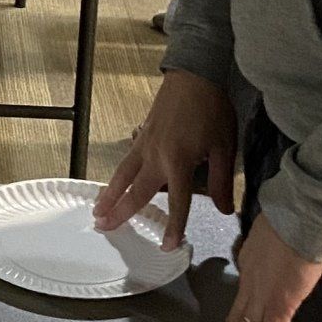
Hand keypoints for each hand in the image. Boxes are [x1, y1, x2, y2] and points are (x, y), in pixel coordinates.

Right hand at [95, 70, 237, 245]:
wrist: (194, 76)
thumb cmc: (212, 109)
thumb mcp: (224, 146)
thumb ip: (221, 180)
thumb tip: (224, 209)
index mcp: (180, 162)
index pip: (176, 202)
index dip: (173, 226)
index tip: (166, 246)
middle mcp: (157, 156)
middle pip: (137, 191)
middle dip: (121, 212)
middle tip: (105, 229)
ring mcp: (145, 145)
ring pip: (123, 176)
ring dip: (110, 195)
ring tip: (97, 212)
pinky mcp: (142, 135)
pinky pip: (126, 161)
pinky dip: (116, 176)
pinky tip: (112, 184)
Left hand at [195, 215, 321, 321]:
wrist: (300, 214)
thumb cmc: (291, 217)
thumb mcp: (269, 233)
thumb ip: (268, 248)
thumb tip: (274, 252)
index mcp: (249, 266)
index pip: (240, 302)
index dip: (233, 321)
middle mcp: (250, 284)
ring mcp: (263, 295)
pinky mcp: (281, 302)